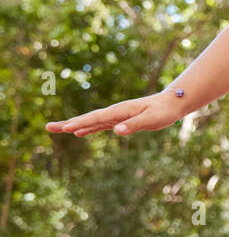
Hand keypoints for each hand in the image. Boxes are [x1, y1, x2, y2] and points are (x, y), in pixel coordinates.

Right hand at [45, 90, 185, 136]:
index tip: (66, 128)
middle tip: (49, 127)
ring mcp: (116, 116)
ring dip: (74, 125)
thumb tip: (117, 131)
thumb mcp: (151, 120)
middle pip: (87, 118)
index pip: (97, 118)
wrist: (172, 102)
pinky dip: (88, 128)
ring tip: (57, 129)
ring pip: (91, 121)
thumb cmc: (163, 111)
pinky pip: (100, 125)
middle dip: (68, 123)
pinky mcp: (120, 120)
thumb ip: (134, 125)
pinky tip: (79, 133)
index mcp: (120, 111)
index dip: (81, 124)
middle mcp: (115, 112)